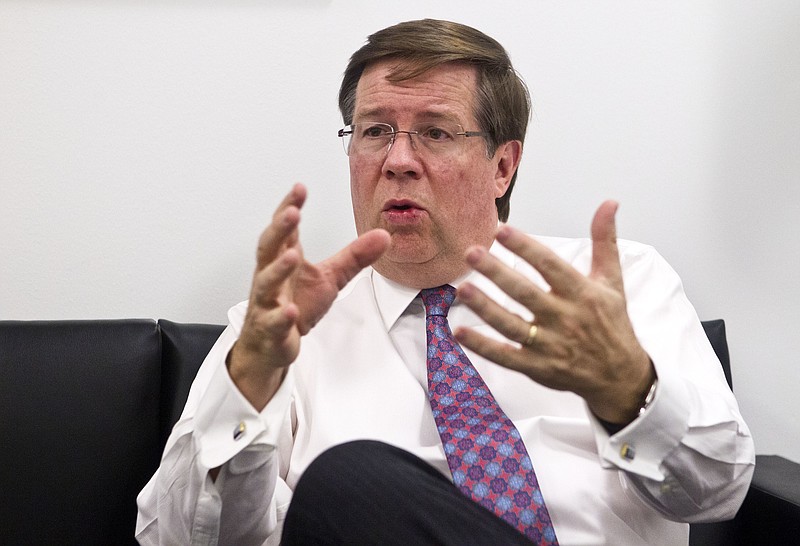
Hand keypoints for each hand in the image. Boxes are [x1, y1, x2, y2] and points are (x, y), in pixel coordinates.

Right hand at [229, 184, 389, 410]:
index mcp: (284, 258)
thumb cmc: (296, 303)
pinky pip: (272, 322)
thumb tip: (383, 235)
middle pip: (268, 248)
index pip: (285, 229)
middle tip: (291, 211)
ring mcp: (267, 302)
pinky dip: (280, 316)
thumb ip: (354, 256)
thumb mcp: (331, 278)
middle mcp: (270, 276)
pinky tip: (290, 311)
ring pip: (266, 283)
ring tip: (293, 255)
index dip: (290, 206)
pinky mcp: (269, 328)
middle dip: (278, 229)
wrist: (271, 344)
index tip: (300, 188)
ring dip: (277, 270)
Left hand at [454, 201, 654, 424]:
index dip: (526, 248)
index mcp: (582, 294)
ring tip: (462, 288)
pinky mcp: (537, 367)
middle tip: (471, 252)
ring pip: (511, 324)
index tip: (502, 230)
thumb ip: (605, 241)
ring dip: (485, 307)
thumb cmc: (612, 323)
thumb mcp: (612, 281)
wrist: (620, 376)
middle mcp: (565, 319)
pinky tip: (460, 332)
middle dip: (497, 272)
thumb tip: (609, 203)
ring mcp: (549, 345)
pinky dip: (482, 346)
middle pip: (525, 292)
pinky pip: (505, 356)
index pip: (550, 266)